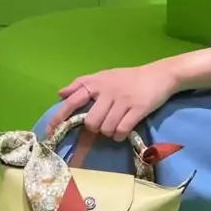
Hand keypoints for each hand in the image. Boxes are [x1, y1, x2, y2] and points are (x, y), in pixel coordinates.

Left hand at [46, 59, 178, 141]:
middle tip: (104, 124)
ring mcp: (123, 100)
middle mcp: (108, 90)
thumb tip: (60, 93)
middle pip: (91, 121)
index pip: (74, 99)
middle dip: (95, 128)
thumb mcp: (106, 76)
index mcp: (98, 82)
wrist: (160, 75)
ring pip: (106, 128)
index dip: (60, 116)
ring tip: (117, 125)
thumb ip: (83, 84)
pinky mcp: (138, 109)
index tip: (50, 131)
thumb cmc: (130, 78)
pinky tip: (125, 129)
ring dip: (110, 132)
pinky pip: (121, 131)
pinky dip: (120, 135)